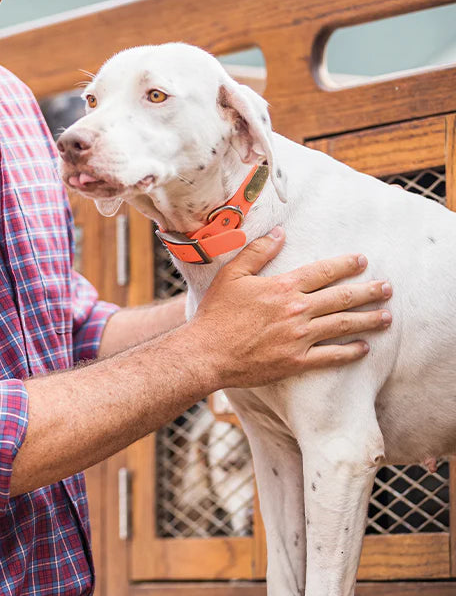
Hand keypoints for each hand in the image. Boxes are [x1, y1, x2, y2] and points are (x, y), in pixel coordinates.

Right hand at [189, 227, 391, 390]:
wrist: (208, 353)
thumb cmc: (217, 314)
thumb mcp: (232, 275)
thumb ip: (257, 252)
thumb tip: (280, 233)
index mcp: (283, 287)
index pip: (322, 271)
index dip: (345, 265)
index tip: (362, 261)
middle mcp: (297, 310)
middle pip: (341, 297)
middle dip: (368, 291)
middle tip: (387, 288)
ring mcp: (299, 337)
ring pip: (343, 325)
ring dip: (368, 320)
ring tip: (386, 316)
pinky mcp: (297, 361)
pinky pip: (332, 356)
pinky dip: (350, 352)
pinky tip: (363, 348)